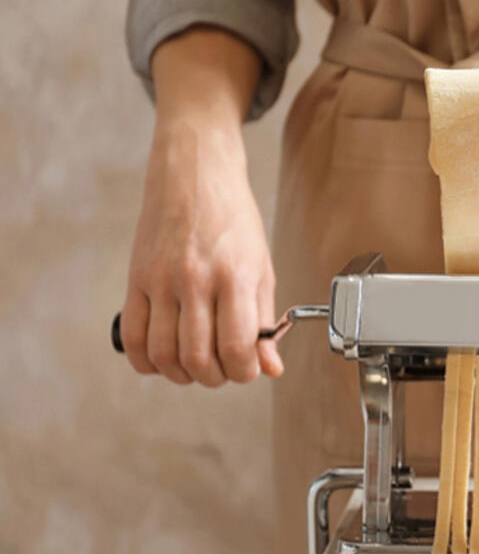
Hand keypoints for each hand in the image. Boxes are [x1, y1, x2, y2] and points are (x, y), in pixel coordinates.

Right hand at [120, 121, 281, 385]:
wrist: (194, 175)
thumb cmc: (233, 220)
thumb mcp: (261, 268)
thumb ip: (264, 321)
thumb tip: (271, 367)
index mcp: (235, 276)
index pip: (236, 346)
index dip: (244, 372)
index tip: (248, 369)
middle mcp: (195, 280)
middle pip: (197, 357)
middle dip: (215, 377)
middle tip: (223, 370)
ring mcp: (160, 280)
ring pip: (164, 354)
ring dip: (182, 374)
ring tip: (196, 367)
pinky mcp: (135, 279)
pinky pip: (133, 336)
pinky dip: (147, 361)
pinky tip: (164, 360)